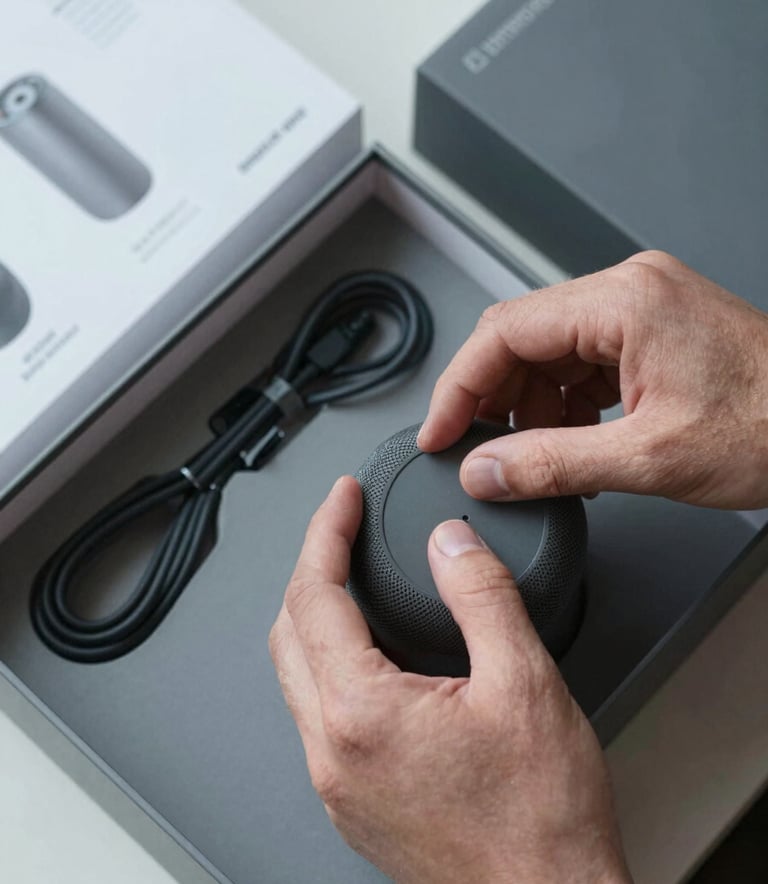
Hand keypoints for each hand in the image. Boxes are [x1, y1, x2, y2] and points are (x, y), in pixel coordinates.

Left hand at [270, 477, 630, 883]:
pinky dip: (334, 664)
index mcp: (361, 714)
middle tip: (342, 530)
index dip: (325, 532)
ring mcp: (338, 785)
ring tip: (354, 578)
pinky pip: (320, 714)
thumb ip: (481, 597)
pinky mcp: (354, 803)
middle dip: (312, 568)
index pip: (314, 595)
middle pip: (289, 632)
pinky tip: (372, 654)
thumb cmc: (541, 824)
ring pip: (298, 675)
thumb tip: (451, 543)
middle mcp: (332, 753)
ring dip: (317, 617)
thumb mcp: (525, 685)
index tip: (341, 499)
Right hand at [418, 251, 767, 508]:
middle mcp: (628, 291)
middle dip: (494, 400)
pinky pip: (582, 363)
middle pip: (521, 338)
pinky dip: (565, 406)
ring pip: (549, 353)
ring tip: (539, 459)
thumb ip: (551, 465)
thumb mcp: (649, 459)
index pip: (503, 332)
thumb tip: (485, 471)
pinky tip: (572, 444)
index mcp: (624, 301)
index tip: (439, 432)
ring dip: (531, 408)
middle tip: (479, 452)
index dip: (459, 387)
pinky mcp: (651, 332)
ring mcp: (641, 308)